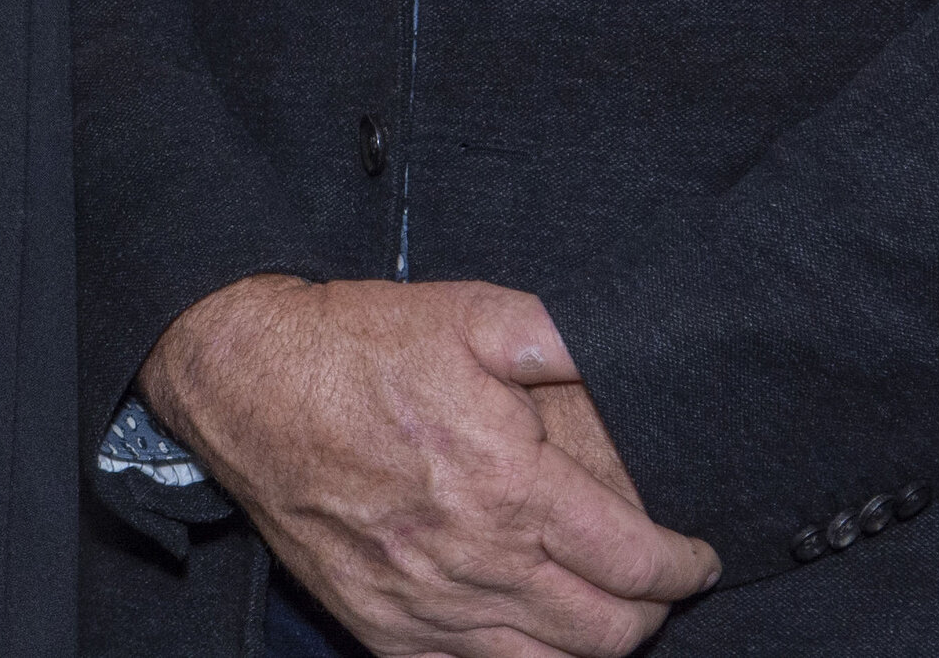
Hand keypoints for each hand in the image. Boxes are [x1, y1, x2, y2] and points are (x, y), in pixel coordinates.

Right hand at [141, 276, 717, 657]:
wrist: (244, 382)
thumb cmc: (353, 346)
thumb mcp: (466, 313)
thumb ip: (558, 337)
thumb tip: (635, 352)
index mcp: (508, 485)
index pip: (636, 563)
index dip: (684, 566)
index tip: (694, 556)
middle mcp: (475, 558)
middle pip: (608, 632)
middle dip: (649, 610)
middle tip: (650, 582)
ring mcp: (425, 602)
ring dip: (590, 644)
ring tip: (596, 608)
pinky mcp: (382, 624)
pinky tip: (521, 630)